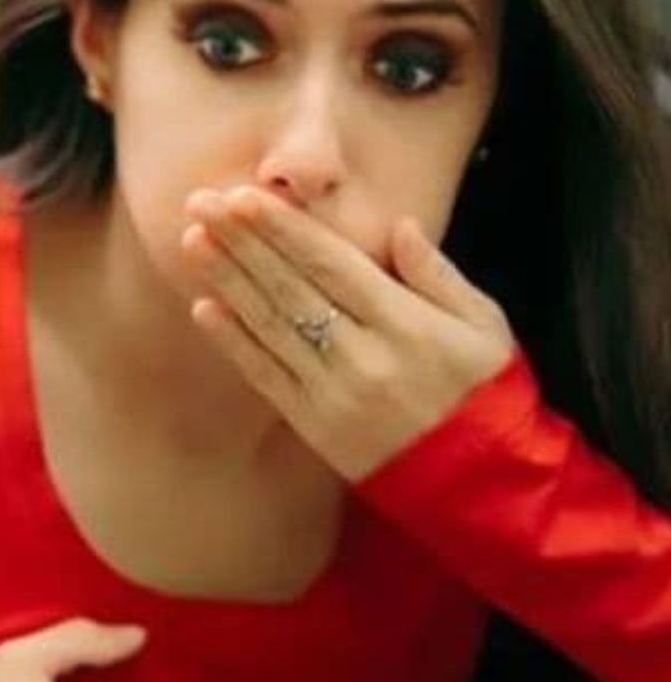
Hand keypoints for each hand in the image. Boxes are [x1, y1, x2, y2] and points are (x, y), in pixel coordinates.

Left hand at [182, 186, 516, 480]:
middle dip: (242, 242)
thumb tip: (400, 225)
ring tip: (193, 242)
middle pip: (290, 288)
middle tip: (200, 202)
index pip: (332, 263)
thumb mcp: (484, 326)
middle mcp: (364, 357)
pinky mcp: (317, 427)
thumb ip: (437, 274)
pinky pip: (267, 377)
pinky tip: (204, 308)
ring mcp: (335, 395)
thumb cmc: (487, 394)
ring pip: (271, 327)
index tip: (244, 196)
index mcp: (407, 324)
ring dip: (228, 282)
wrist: (483, 485)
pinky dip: (234, 342)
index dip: (284, 229)